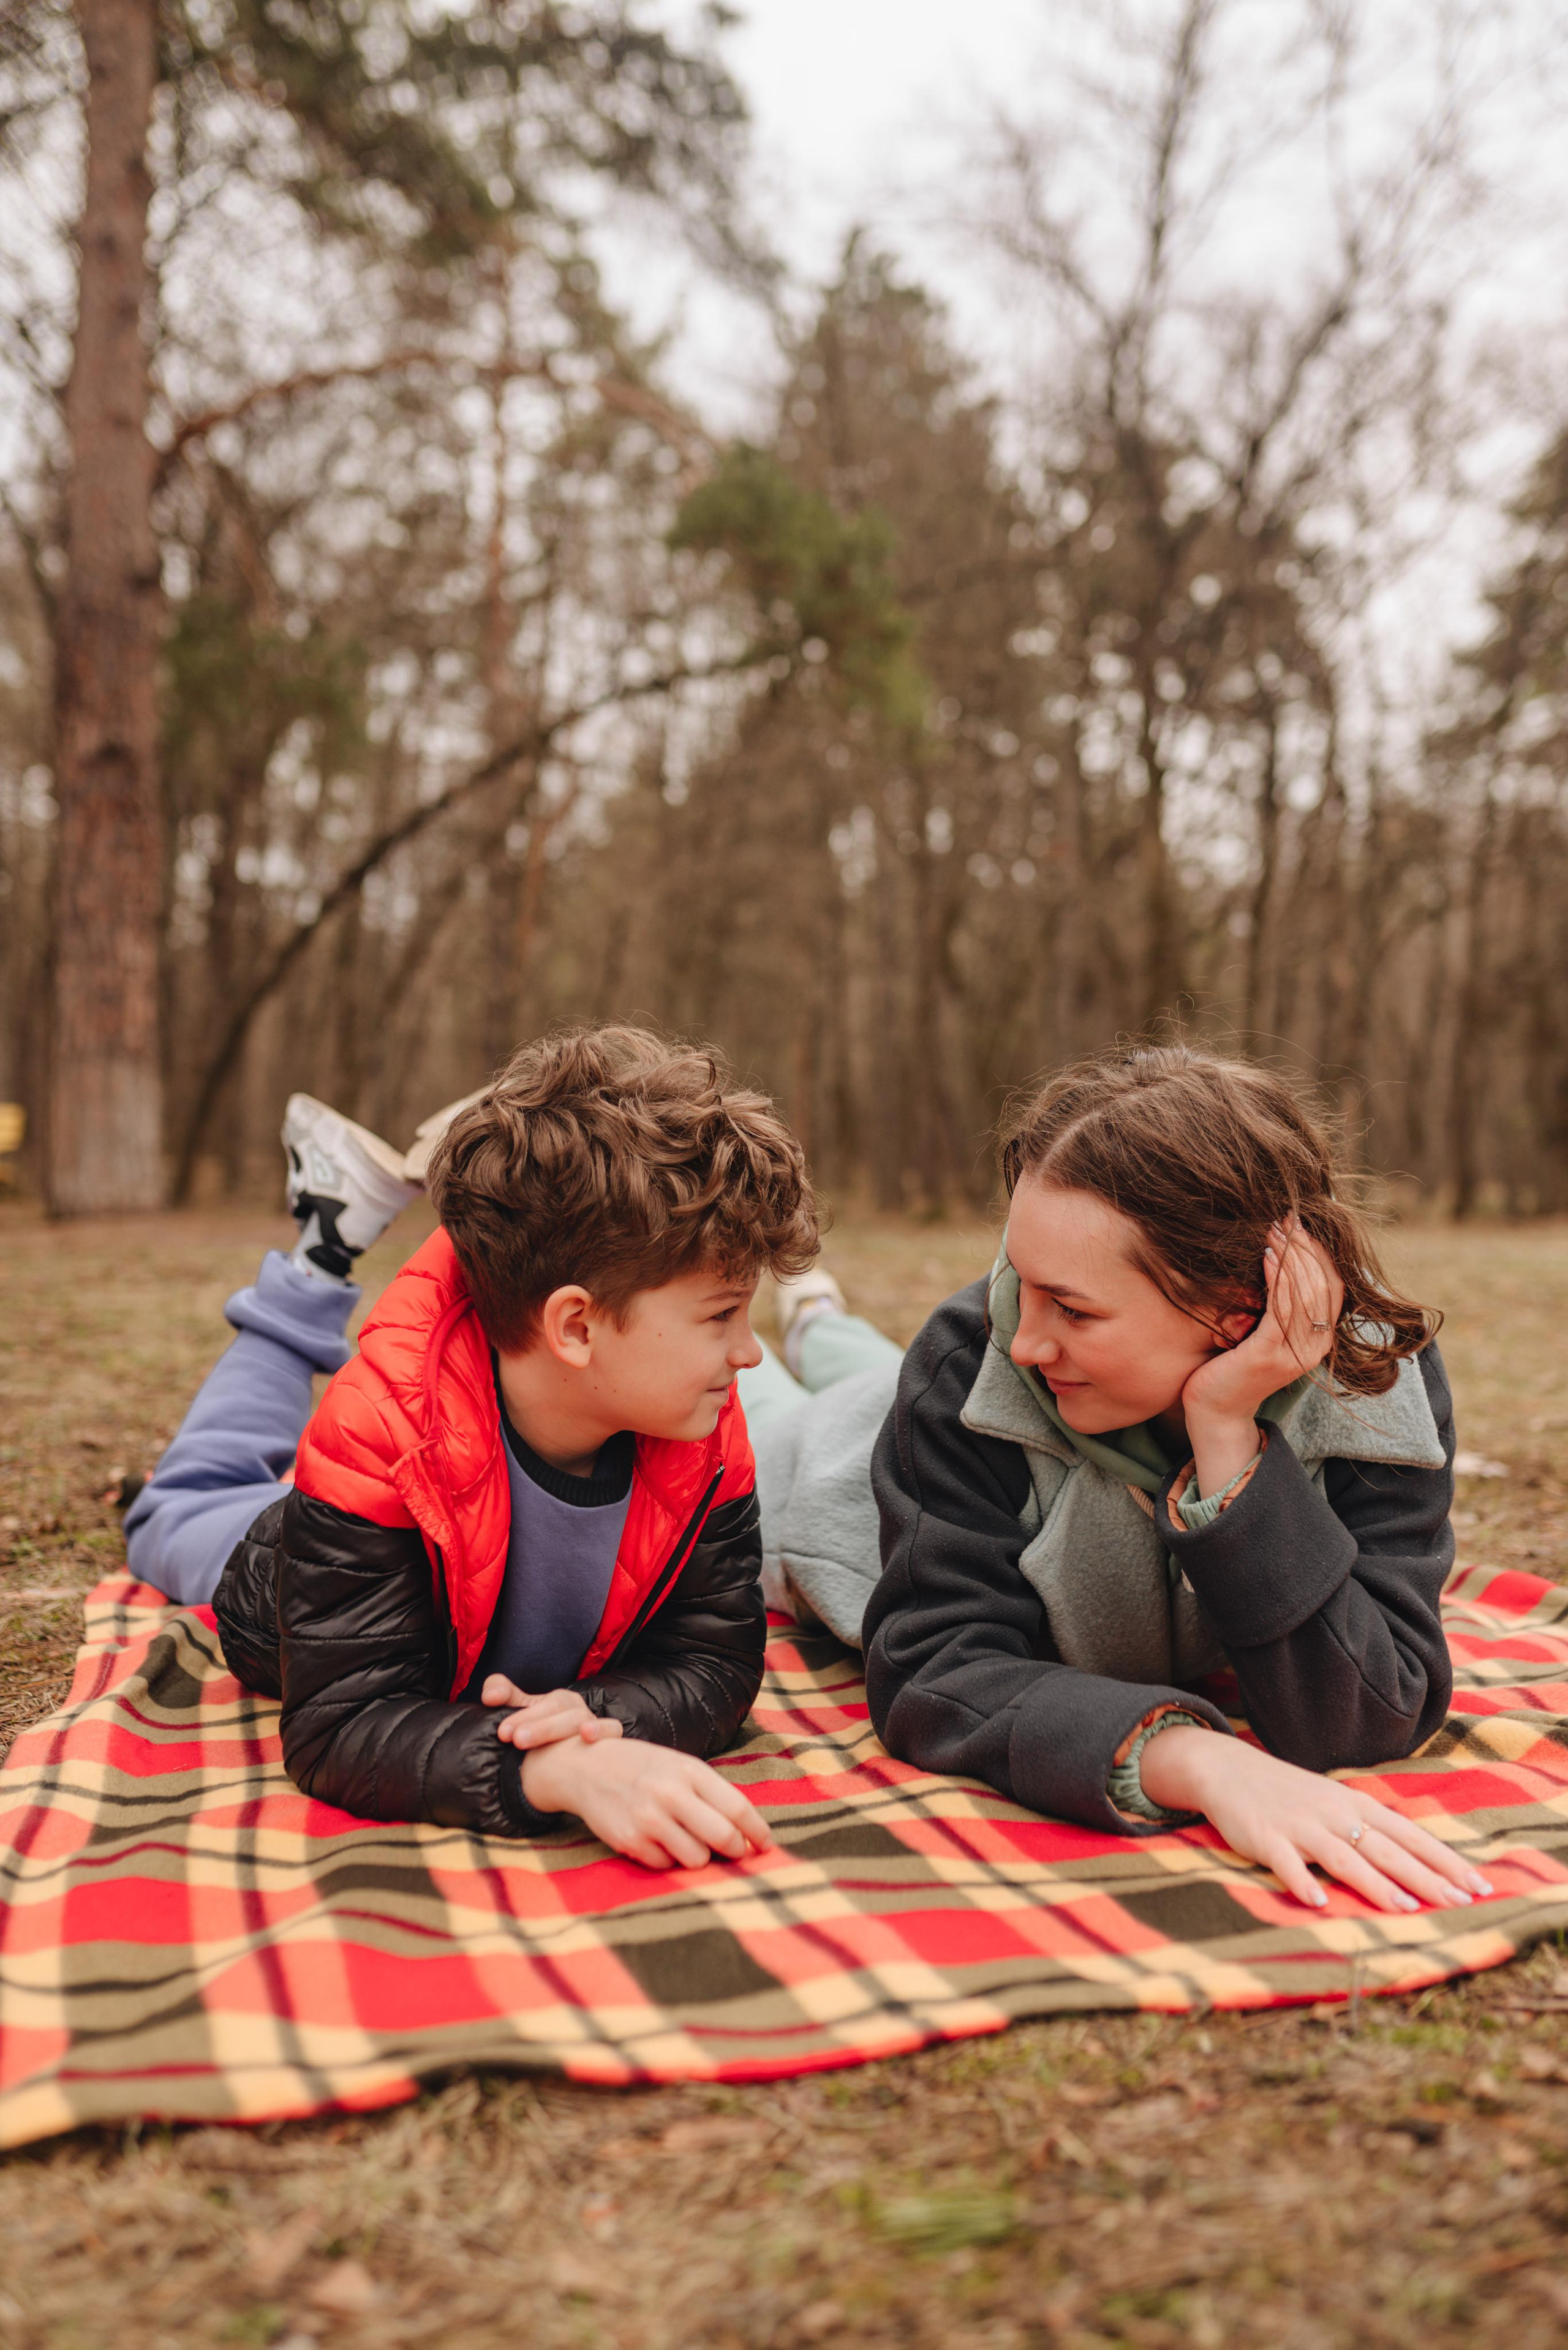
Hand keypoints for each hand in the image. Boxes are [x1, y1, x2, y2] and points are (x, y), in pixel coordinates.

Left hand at [482, 1675, 621, 1750]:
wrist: (563, 1763)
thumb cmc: (540, 1735)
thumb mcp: (519, 1713)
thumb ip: (502, 1695)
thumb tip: (490, 1696)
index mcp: (559, 1702)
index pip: (542, 1704)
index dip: (522, 1716)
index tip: (502, 1733)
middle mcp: (578, 1711)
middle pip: (560, 1712)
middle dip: (538, 1726)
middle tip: (515, 1739)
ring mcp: (594, 1725)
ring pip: (581, 1721)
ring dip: (557, 1730)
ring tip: (539, 1742)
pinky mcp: (609, 1740)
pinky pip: (612, 1730)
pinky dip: (602, 1731)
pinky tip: (586, 1737)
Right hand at [520, 1735, 774, 1870]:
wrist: (584, 1767)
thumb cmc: (641, 1767)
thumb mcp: (678, 1765)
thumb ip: (710, 1792)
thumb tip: (745, 1830)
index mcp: (688, 1770)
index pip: (737, 1806)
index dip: (757, 1830)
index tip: (767, 1845)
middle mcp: (670, 1793)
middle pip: (723, 1837)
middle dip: (735, 1850)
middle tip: (736, 1852)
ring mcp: (648, 1819)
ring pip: (697, 1858)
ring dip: (699, 1856)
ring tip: (687, 1840)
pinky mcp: (629, 1841)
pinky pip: (666, 1865)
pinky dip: (668, 1858)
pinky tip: (657, 1840)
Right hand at [1140, 1728, 1493, 1912]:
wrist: (1227, 1770)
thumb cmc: (1289, 1795)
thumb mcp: (1335, 1804)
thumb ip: (1370, 1829)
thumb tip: (1416, 1861)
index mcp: (1355, 1806)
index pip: (1410, 1835)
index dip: (1445, 1861)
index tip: (1479, 1885)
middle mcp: (1334, 1813)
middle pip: (1387, 1848)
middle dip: (1426, 1877)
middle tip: (1459, 1903)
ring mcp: (1300, 1825)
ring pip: (1344, 1857)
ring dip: (1376, 1883)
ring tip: (1404, 1908)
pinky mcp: (1266, 1837)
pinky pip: (1286, 1862)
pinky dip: (1301, 1881)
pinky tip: (1316, 1901)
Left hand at [1179, 1216, 1345, 1497]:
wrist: (1215, 1412)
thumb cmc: (1233, 1364)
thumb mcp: (1264, 1331)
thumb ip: (1280, 1306)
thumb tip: (1278, 1257)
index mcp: (1320, 1340)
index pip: (1334, 1286)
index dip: (1320, 1252)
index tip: (1300, 1222)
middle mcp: (1315, 1347)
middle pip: (1323, 1284)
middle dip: (1305, 1247)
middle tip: (1286, 1217)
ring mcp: (1295, 1353)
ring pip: (1305, 1292)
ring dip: (1290, 1255)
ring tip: (1274, 1229)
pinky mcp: (1270, 1355)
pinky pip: (1281, 1308)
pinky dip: (1277, 1277)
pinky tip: (1265, 1255)